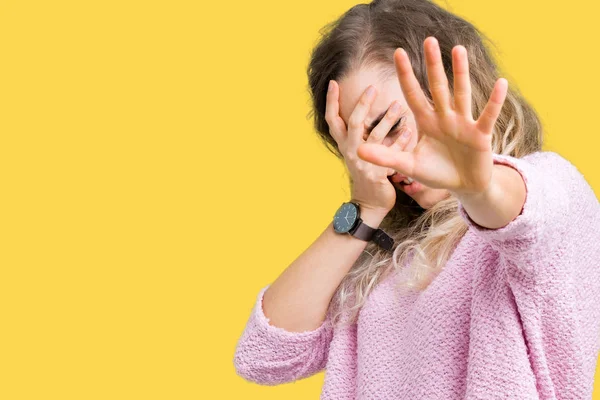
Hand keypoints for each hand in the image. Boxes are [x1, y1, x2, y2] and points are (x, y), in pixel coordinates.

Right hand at [326, 80, 413, 213]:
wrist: (370, 202)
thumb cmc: (366, 171)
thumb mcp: (357, 150)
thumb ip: (358, 132)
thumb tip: (361, 106)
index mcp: (344, 145)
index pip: (332, 120)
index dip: (331, 102)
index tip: (334, 83)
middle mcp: (351, 152)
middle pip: (353, 124)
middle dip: (362, 104)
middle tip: (373, 87)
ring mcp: (364, 163)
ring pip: (375, 137)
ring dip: (388, 120)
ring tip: (399, 105)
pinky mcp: (378, 173)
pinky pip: (393, 154)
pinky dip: (402, 141)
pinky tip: (410, 131)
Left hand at [356, 36, 508, 195]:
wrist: (463, 186)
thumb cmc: (436, 172)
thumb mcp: (408, 166)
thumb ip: (386, 157)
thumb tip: (358, 151)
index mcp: (426, 122)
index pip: (413, 94)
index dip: (405, 75)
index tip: (398, 53)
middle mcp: (444, 117)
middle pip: (437, 87)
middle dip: (432, 65)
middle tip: (429, 40)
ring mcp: (463, 123)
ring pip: (461, 94)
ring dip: (460, 73)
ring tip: (459, 50)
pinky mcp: (480, 135)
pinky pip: (488, 116)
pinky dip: (494, 101)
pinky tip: (501, 83)